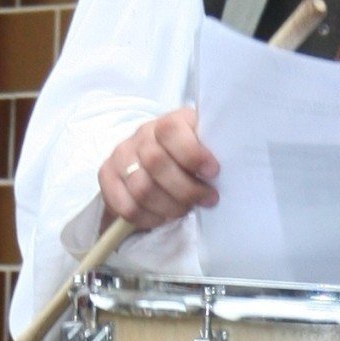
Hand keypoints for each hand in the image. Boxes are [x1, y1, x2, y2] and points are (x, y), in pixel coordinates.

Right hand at [98, 107, 219, 231]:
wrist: (154, 156)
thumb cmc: (189, 154)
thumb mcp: (204, 143)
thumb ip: (212, 148)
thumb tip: (233, 162)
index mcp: (168, 122)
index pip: (171, 131)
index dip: (192, 154)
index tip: (213, 172)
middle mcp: (141, 135)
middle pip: (156, 164)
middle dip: (185, 189)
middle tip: (206, 199)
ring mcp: (121, 155)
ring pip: (142, 189)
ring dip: (168, 207)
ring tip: (185, 210)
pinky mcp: (106, 176)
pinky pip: (125, 206)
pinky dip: (148, 218)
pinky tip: (162, 217)